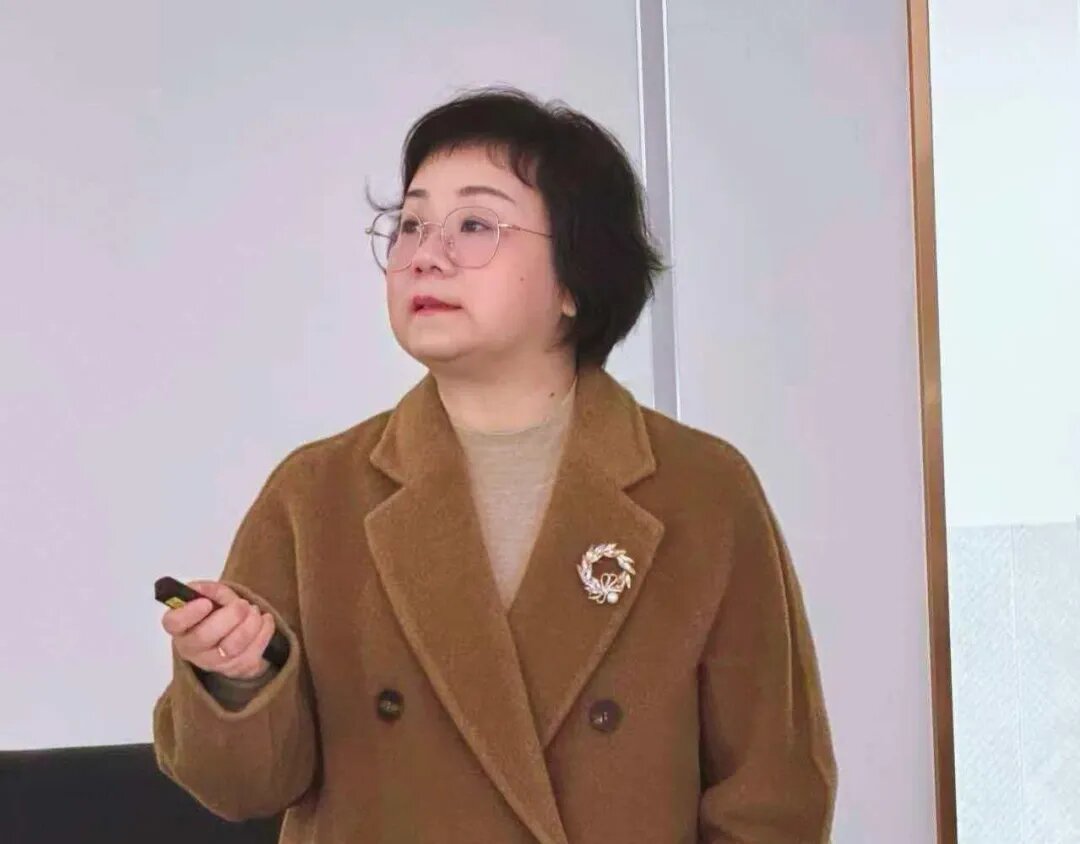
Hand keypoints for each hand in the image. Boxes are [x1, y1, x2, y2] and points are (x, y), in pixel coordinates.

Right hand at [161, 580, 275, 679]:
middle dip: (229, 616)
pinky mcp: (236, 669)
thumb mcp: (212, 597)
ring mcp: (213, 663)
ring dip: (250, 623)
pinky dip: (264, 631)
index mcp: (180, 627)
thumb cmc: (216, 614)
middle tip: (242, 604)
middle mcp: (191, 649)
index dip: (189, 613)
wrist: (232, 636)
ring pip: (232, 647)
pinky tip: (265, 620)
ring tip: (254, 611)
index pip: (174, 623)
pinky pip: (253, 653)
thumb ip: (209, 590)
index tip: (206, 602)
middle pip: (204, 636)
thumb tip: (202, 588)